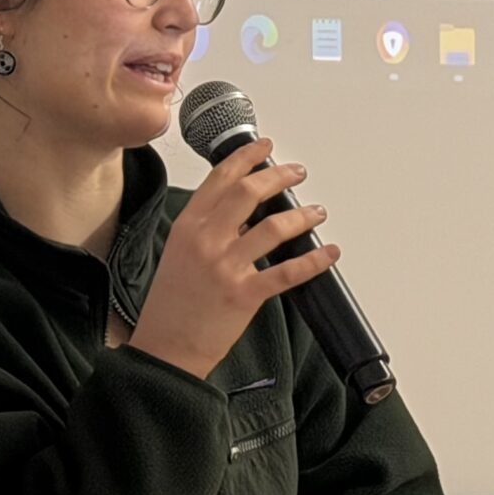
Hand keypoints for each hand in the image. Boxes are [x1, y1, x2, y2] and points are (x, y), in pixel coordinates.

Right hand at [127, 138, 337, 381]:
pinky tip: (328, 253)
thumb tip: (245, 218)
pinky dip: (313, 260)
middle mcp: (206, 240)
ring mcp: (226, 266)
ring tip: (317, 212)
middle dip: (279, 176)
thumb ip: (207, 230)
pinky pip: (287, 271)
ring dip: (303, 215)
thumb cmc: (170, 305)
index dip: (246, 157)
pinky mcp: (244, 294)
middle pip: (249, 192)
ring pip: (274, 227)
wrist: (165, 348)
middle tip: (297, 173)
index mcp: (188, 226)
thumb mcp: (179, 254)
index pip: (220, 178)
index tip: (264, 146)